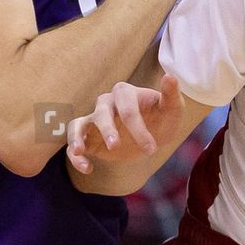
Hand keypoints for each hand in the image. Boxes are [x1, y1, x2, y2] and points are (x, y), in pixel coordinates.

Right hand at [67, 74, 185, 173]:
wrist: (152, 136)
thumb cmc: (162, 119)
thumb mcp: (171, 108)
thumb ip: (170, 94)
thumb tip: (170, 76)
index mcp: (124, 93)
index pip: (127, 109)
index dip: (138, 129)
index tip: (152, 150)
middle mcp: (105, 104)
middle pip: (101, 113)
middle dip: (107, 129)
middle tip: (115, 146)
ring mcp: (94, 121)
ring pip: (77, 125)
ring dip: (76, 137)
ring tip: (80, 150)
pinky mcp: (88, 139)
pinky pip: (72, 145)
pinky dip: (74, 156)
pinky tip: (87, 168)